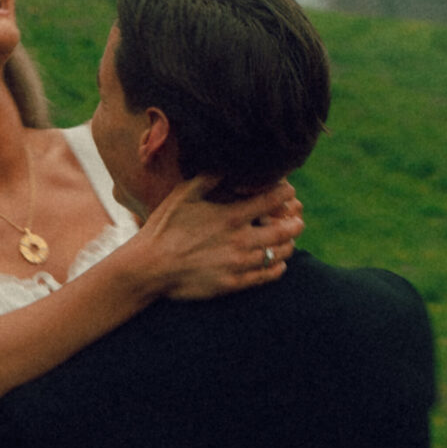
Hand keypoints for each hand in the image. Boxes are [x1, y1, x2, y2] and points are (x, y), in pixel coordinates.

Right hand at [136, 177, 304, 300]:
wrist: (149, 267)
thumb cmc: (163, 228)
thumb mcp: (182, 195)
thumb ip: (208, 177)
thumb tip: (227, 163)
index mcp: (230, 216)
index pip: (272, 200)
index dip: (286, 193)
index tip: (288, 191)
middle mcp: (240, 240)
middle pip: (285, 230)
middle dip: (295, 222)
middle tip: (297, 218)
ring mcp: (238, 264)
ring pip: (279, 254)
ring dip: (288, 244)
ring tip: (287, 240)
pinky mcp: (233, 283)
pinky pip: (267, 276)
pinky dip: (277, 267)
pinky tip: (277, 263)